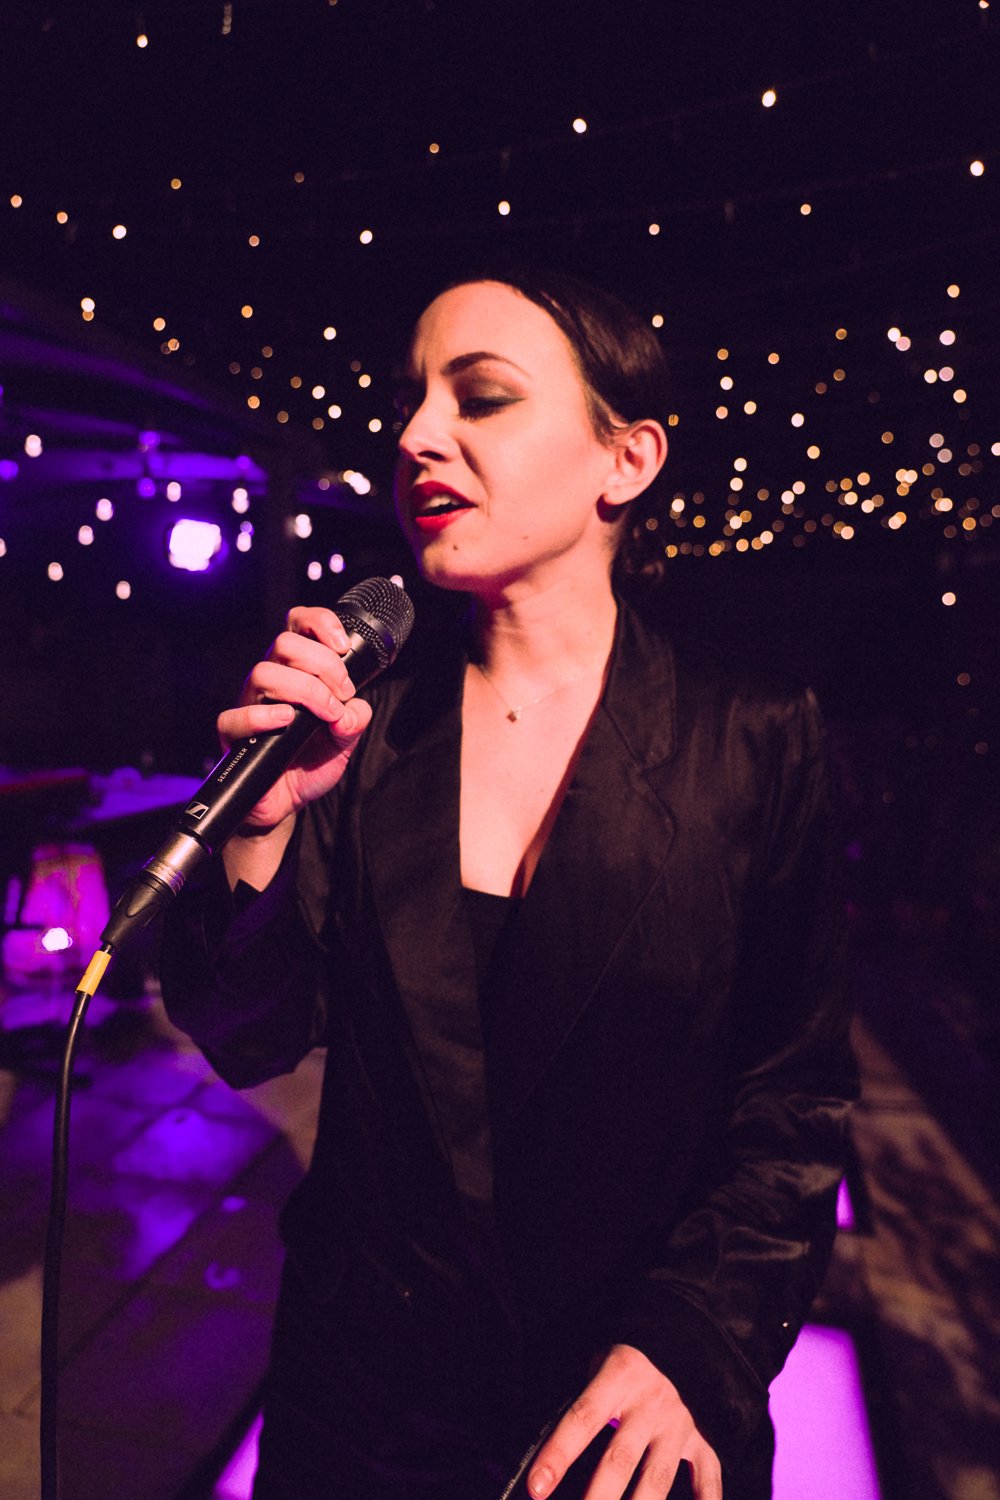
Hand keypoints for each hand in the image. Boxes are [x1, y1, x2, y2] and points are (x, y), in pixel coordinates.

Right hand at [218, 604, 373, 832]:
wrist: (286, 803)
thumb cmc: (310, 764)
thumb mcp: (345, 741)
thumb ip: (354, 720)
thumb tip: (353, 709)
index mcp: (295, 673)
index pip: (297, 626)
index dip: (319, 623)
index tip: (342, 645)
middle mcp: (270, 682)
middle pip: (284, 643)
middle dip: (323, 664)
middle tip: (342, 693)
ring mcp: (249, 705)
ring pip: (264, 672)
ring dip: (305, 690)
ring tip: (325, 714)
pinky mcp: (233, 735)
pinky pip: (236, 716)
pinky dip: (264, 716)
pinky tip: (286, 722)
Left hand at [527, 1345, 721, 1499]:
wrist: (687, 1330)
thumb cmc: (630, 1355)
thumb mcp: (601, 1359)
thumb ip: (585, 1399)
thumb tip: (551, 1448)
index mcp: (619, 1376)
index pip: (582, 1419)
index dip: (558, 1454)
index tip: (536, 1488)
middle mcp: (650, 1403)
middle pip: (618, 1459)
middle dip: (596, 1497)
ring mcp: (679, 1423)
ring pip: (657, 1477)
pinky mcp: (704, 1437)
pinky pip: (709, 1476)